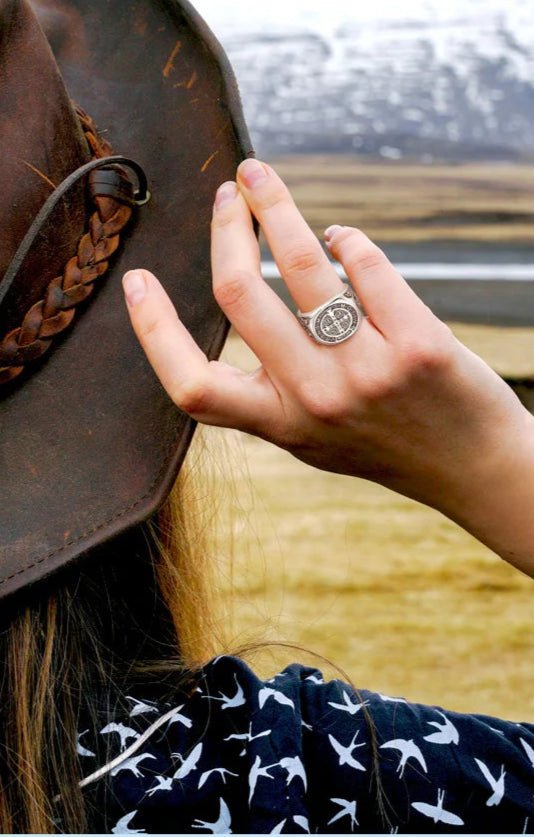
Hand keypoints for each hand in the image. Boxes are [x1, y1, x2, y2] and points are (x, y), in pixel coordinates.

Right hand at [123, 160, 533, 575]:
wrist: (471, 467)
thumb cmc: (385, 444)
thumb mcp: (312, 436)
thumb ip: (273, 388)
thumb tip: (244, 296)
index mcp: (279, 424)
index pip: (192, 385)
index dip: (153, 330)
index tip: (136, 282)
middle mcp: (316, 399)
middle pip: (240, 295)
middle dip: (227, 228)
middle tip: (230, 193)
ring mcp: (367, 371)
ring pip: (303, 264)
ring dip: (277, 206)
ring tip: (264, 181)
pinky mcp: (418, 343)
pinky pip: (366, 264)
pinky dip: (347, 239)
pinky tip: (342, 238)